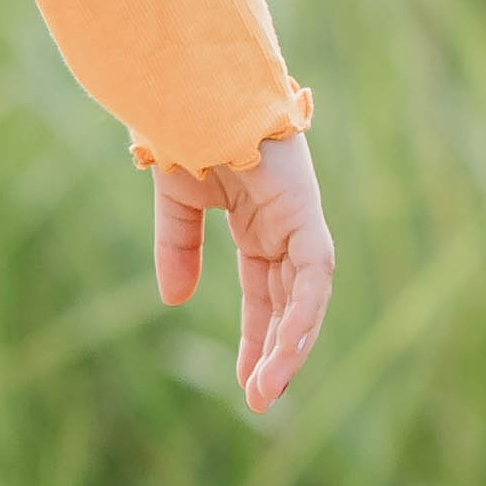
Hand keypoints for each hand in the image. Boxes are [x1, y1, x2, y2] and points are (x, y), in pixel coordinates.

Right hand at [151, 134, 335, 415]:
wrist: (192, 86)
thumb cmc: (185, 127)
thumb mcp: (177, 200)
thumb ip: (178, 247)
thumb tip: (174, 300)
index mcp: (259, 219)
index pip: (265, 290)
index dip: (256, 334)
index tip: (246, 380)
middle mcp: (285, 223)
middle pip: (287, 302)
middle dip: (273, 351)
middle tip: (259, 398)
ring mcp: (299, 218)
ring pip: (304, 298)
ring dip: (287, 346)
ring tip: (265, 392)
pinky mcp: (304, 214)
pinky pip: (311, 276)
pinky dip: (300, 315)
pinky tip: (283, 352)